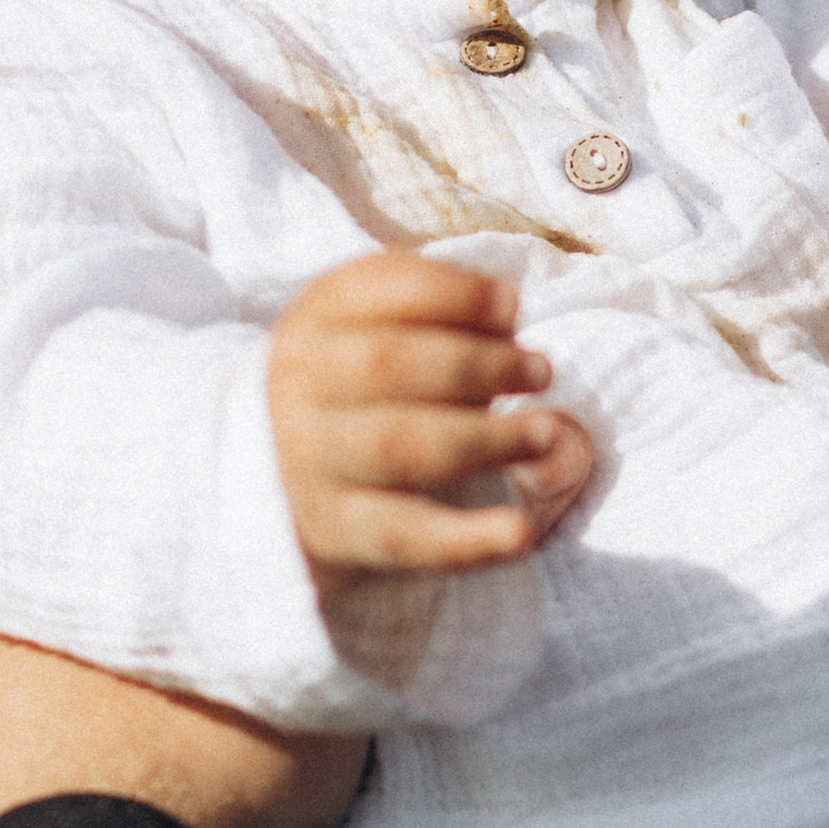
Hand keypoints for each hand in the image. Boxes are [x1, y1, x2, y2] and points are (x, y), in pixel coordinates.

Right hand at [266, 254, 593, 590]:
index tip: (512, 306)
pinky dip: (466, 538)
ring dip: (485, 438)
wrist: (283, 473)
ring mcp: (311, 461)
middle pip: (387, 364)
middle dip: (479, 364)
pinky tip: (519, 531)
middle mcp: (300, 384)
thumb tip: (506, 314)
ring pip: (400, 446)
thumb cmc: (363, 383)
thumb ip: (444, 310)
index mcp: (316, 318)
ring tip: (545, 434)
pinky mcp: (338, 530)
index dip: (456, 294)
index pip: (379, 289)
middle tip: (540, 372)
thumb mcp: (383, 326)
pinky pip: (404, 536)